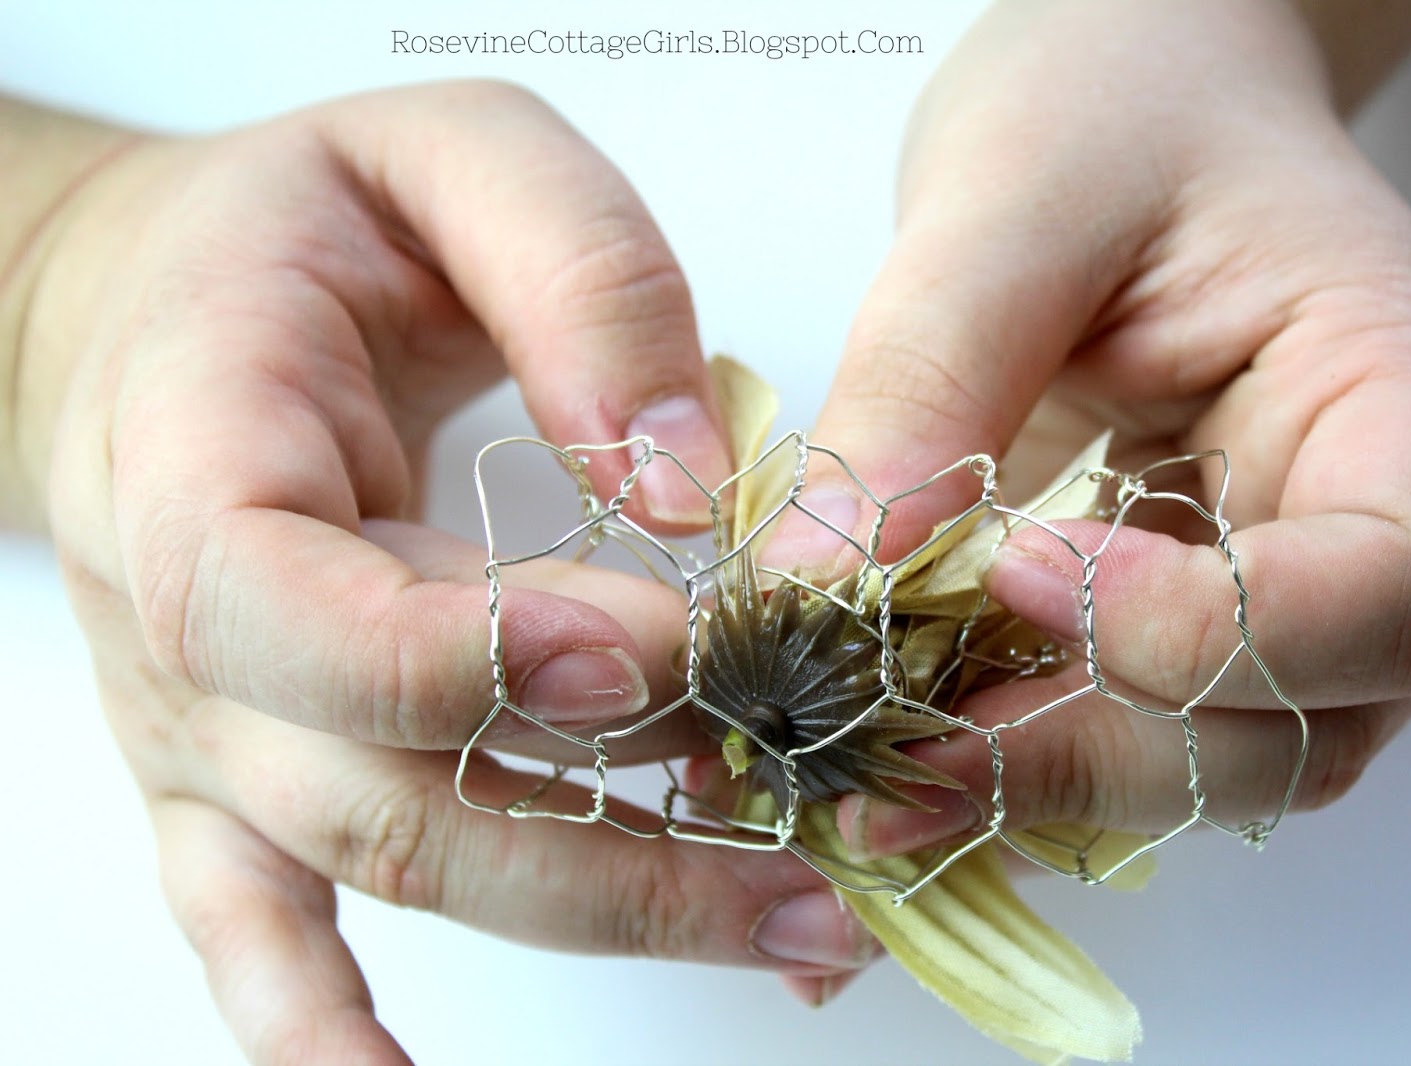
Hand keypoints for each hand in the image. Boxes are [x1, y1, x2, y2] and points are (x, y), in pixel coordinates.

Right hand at [21, 82, 871, 1062]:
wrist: (161, 304)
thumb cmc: (304, 224)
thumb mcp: (446, 156)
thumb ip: (578, 275)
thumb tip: (688, 475)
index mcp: (199, 458)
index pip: (304, 612)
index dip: (479, 659)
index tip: (667, 653)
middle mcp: (185, 628)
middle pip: (384, 790)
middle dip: (614, 839)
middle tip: (812, 847)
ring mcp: (209, 729)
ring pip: (386, 867)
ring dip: (588, 915)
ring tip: (786, 928)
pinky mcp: (241, 776)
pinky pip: (257, 934)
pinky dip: (324, 1033)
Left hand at [780, 0, 1410, 855]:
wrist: (1127, 101)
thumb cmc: (1115, 99)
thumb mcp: (1012, 199)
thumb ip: (929, 378)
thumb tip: (822, 583)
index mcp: (1392, 384)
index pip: (1394, 585)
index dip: (1214, 631)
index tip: (1016, 571)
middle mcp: (1357, 516)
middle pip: (1304, 726)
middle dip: (1097, 752)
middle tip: (902, 748)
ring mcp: (1275, 580)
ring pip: (1211, 762)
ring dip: (1043, 781)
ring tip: (874, 771)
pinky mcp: (1176, 609)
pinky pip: (1122, 728)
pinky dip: (1011, 757)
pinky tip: (894, 754)